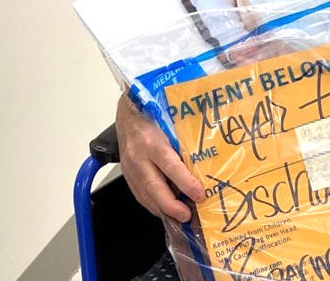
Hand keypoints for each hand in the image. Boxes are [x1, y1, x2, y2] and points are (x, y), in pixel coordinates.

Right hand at [115, 95, 204, 222]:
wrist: (128, 112)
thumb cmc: (154, 115)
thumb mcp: (171, 124)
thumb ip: (183, 144)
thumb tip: (203, 165)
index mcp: (153, 142)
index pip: (170, 166)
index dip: (186, 183)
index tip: (200, 194)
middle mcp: (139, 157)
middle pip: (154, 187)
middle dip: (171, 206)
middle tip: (187, 216)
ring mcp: (130, 167)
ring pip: (145, 194)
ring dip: (162, 209)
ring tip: (178, 218)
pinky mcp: (126, 173)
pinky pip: (138, 194)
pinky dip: (152, 205)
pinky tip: (163, 210)